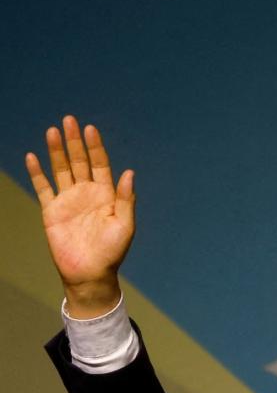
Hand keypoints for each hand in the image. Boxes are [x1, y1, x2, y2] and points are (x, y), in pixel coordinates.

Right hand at [24, 115, 134, 316]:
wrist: (90, 272)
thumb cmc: (112, 251)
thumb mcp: (124, 224)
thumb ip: (125, 198)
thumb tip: (129, 172)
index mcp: (106, 194)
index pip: (100, 164)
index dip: (95, 147)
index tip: (90, 129)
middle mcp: (87, 193)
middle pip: (79, 161)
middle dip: (74, 141)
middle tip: (69, 120)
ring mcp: (68, 200)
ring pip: (60, 169)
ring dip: (56, 151)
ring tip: (52, 131)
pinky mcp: (51, 211)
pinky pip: (43, 187)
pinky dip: (37, 173)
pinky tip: (32, 157)